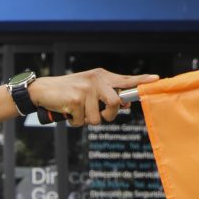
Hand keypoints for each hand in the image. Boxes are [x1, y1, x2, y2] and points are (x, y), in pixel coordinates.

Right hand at [29, 69, 159, 126]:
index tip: (156, 80)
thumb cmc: (67, 92)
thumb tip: (125, 104)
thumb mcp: (89, 88)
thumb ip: (106, 94)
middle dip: (108, 116)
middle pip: (114, 104)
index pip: (125, 79)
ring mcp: (85, 89)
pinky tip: (67, 112)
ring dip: (86, 121)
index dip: (141, 81)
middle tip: (99, 116)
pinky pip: (82, 121)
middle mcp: (95, 80)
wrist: (42, 90)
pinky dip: (74, 122)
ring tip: (76, 111)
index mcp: (101, 76)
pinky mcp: (75, 100)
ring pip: (97, 118)